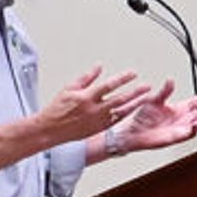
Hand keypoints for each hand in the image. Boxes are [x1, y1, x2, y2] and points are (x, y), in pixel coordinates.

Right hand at [37, 67, 151, 150]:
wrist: (49, 130)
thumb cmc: (57, 109)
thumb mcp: (69, 89)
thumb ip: (86, 77)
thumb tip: (99, 66)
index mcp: (85, 98)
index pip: (108, 85)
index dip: (122, 78)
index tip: (133, 73)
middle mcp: (93, 110)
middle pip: (119, 99)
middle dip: (135, 92)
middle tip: (147, 86)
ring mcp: (97, 121)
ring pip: (121, 111)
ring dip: (135, 103)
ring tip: (146, 97)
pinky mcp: (98, 129)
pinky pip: (116, 120)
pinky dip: (126, 113)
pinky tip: (133, 108)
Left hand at [111, 84, 196, 153]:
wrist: (134, 132)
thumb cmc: (142, 118)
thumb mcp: (155, 100)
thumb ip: (165, 91)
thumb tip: (170, 80)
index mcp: (180, 107)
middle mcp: (184, 117)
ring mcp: (182, 127)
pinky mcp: (178, 136)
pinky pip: (191, 132)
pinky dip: (196, 128)